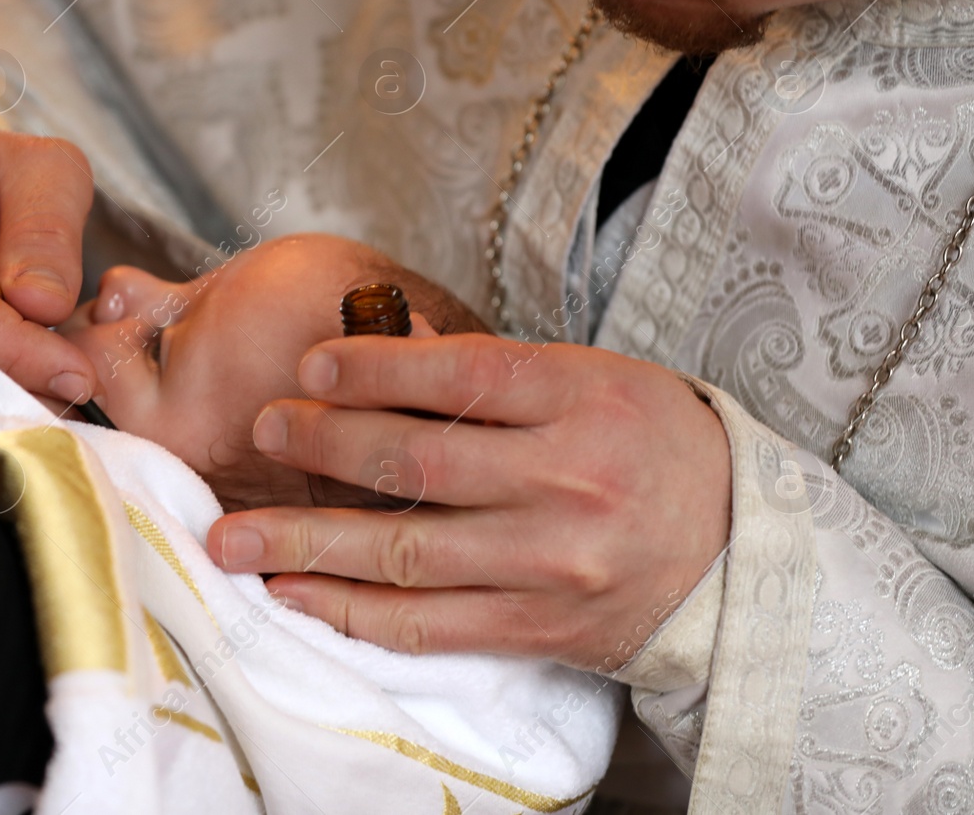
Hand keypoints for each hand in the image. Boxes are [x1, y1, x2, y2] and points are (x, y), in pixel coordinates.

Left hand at [205, 334, 731, 671]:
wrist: (741, 551)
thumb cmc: (651, 445)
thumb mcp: (592, 379)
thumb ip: (492, 371)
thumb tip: (381, 346)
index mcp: (580, 401)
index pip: (460, 376)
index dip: (374, 369)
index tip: (309, 364)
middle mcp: (564, 483)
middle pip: (418, 464)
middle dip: (322, 447)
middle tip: (261, 431)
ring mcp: (549, 564)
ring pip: (407, 553)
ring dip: (308, 545)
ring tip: (232, 536)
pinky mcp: (537, 628)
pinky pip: (428, 624)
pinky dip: (352, 611)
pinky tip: (294, 593)